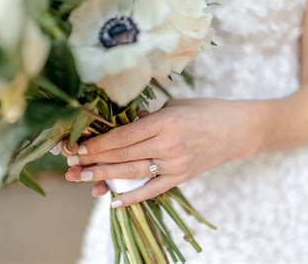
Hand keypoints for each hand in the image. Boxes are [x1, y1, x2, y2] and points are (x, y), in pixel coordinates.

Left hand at [63, 99, 264, 206]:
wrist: (238, 129)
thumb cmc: (205, 110)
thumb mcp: (175, 105)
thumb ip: (148, 118)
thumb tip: (122, 127)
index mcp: (165, 122)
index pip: (123, 136)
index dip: (97, 142)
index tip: (76, 146)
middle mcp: (168, 145)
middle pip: (123, 155)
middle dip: (93, 160)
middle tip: (69, 165)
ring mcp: (175, 165)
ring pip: (133, 173)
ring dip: (104, 177)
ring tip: (82, 180)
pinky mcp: (182, 177)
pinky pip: (154, 190)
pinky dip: (133, 197)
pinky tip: (114, 201)